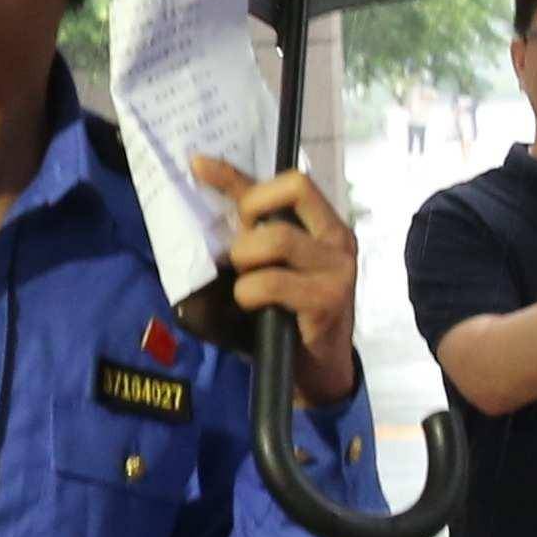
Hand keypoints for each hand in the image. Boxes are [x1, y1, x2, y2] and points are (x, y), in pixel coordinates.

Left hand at [197, 159, 362, 403]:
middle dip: (249, 221)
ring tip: (247, 286)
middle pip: (291, 193)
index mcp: (325, 223)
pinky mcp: (327, 300)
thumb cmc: (288, 311)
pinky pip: (271, 282)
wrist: (316, 369)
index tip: (197, 167)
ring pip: (275, 239)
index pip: (290, 181)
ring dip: (245, 262)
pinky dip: (248, 293)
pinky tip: (254, 307)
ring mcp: (337, 269)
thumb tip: (199, 172)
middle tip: (241, 256)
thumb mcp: (270, 262)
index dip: (239, 173)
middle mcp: (338, 238)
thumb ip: (247, 225)